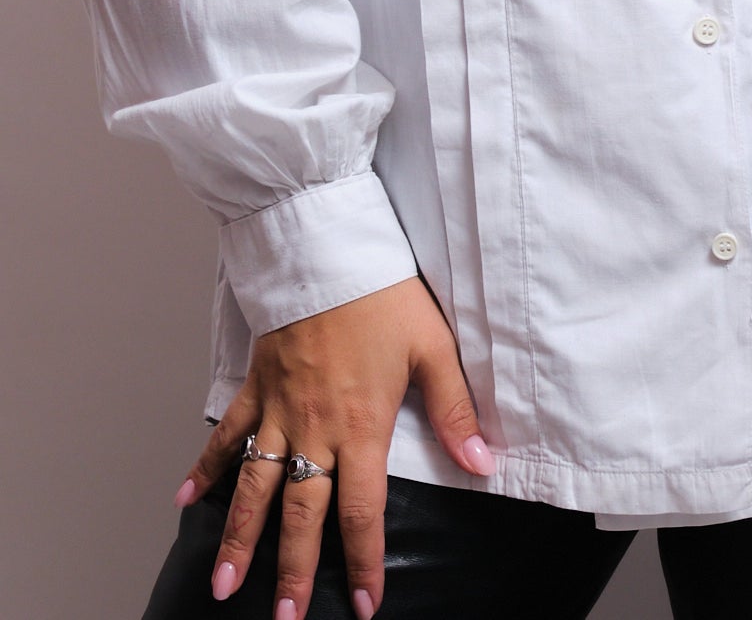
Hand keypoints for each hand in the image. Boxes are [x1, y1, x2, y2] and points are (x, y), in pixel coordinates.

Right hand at [172, 274, 494, 619]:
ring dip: (239, 538)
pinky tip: (185, 499)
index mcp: (361, 425)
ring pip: (254, 486)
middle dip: (292, 571)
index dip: (363, 562)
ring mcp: (279, 409)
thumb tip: (485, 462)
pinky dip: (206, 466)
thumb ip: (456, 410)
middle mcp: (314, 428)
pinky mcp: (256, 384)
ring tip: (225, 585)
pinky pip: (228, 434)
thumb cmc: (386, 295)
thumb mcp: (434, 347)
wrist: (329, 249)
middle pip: (300, 513)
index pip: (362, 511)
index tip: (364, 605)